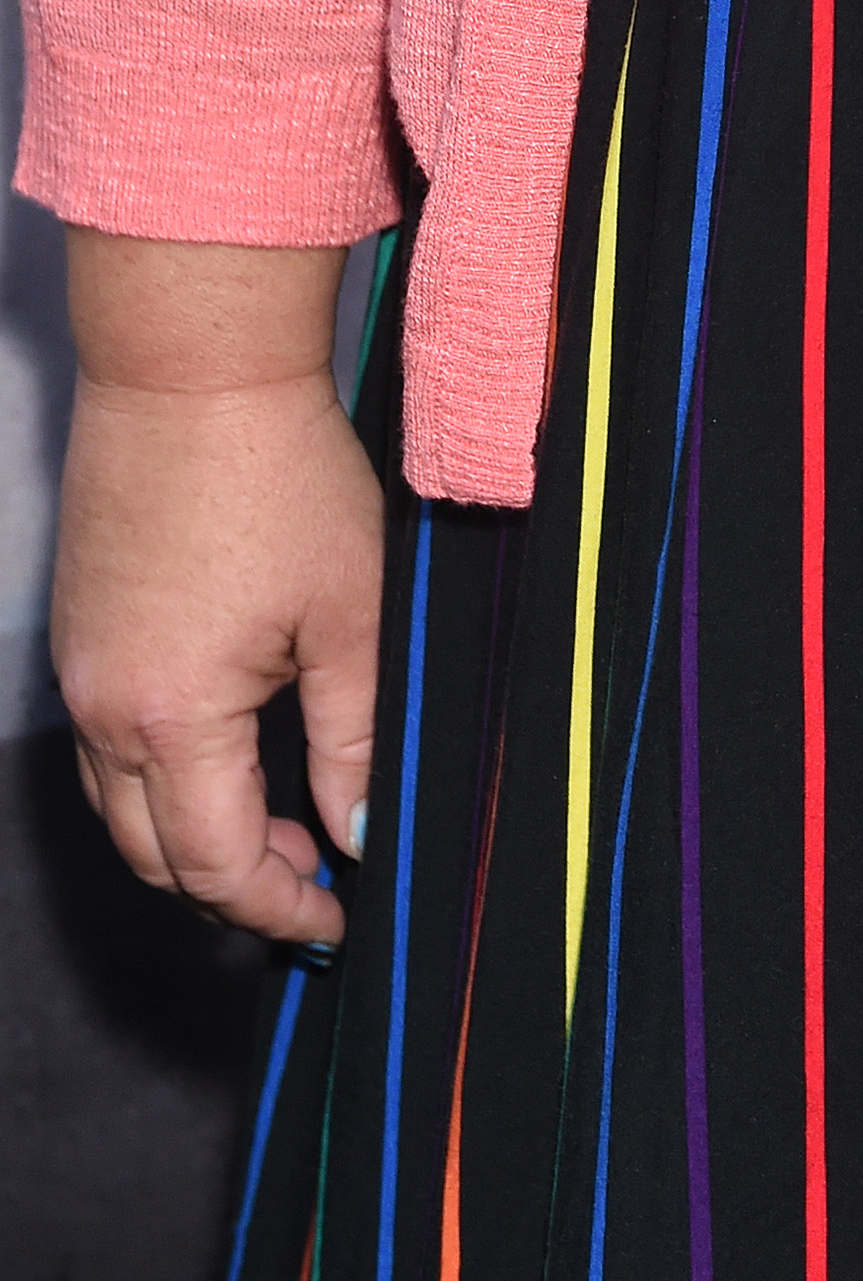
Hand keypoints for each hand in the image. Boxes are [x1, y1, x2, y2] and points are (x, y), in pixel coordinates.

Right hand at [54, 235, 381, 950]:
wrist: (193, 366)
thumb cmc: (281, 473)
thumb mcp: (347, 612)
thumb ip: (353, 738)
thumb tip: (361, 832)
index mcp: (171, 718)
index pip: (214, 865)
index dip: (279, 905)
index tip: (335, 917)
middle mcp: (105, 710)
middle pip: (153, 853)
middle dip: (231, 882)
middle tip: (313, 870)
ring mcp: (81, 670)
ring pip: (121, 804)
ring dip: (190, 830)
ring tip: (280, 813)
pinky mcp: (80, 630)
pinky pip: (107, 742)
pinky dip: (161, 772)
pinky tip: (230, 741)